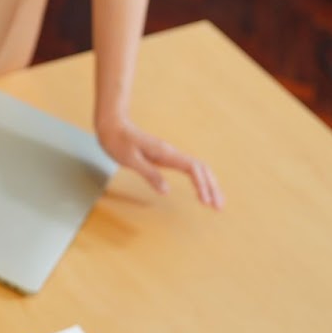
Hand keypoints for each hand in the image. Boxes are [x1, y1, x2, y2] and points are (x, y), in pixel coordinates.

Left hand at [97, 117, 223, 209]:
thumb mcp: (129, 160)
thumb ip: (149, 174)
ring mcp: (169, 155)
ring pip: (197, 168)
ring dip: (209, 185)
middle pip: (201, 168)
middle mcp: (171, 153)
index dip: (202, 185)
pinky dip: (199, 181)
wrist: (112, 125)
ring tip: (215, 203)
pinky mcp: (165, 158)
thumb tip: (166, 191)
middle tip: (219, 207)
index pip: (192, 168)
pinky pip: (188, 169)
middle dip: (212, 187)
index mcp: (165, 153)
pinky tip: (201, 192)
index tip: (205, 201)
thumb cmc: (117, 141)